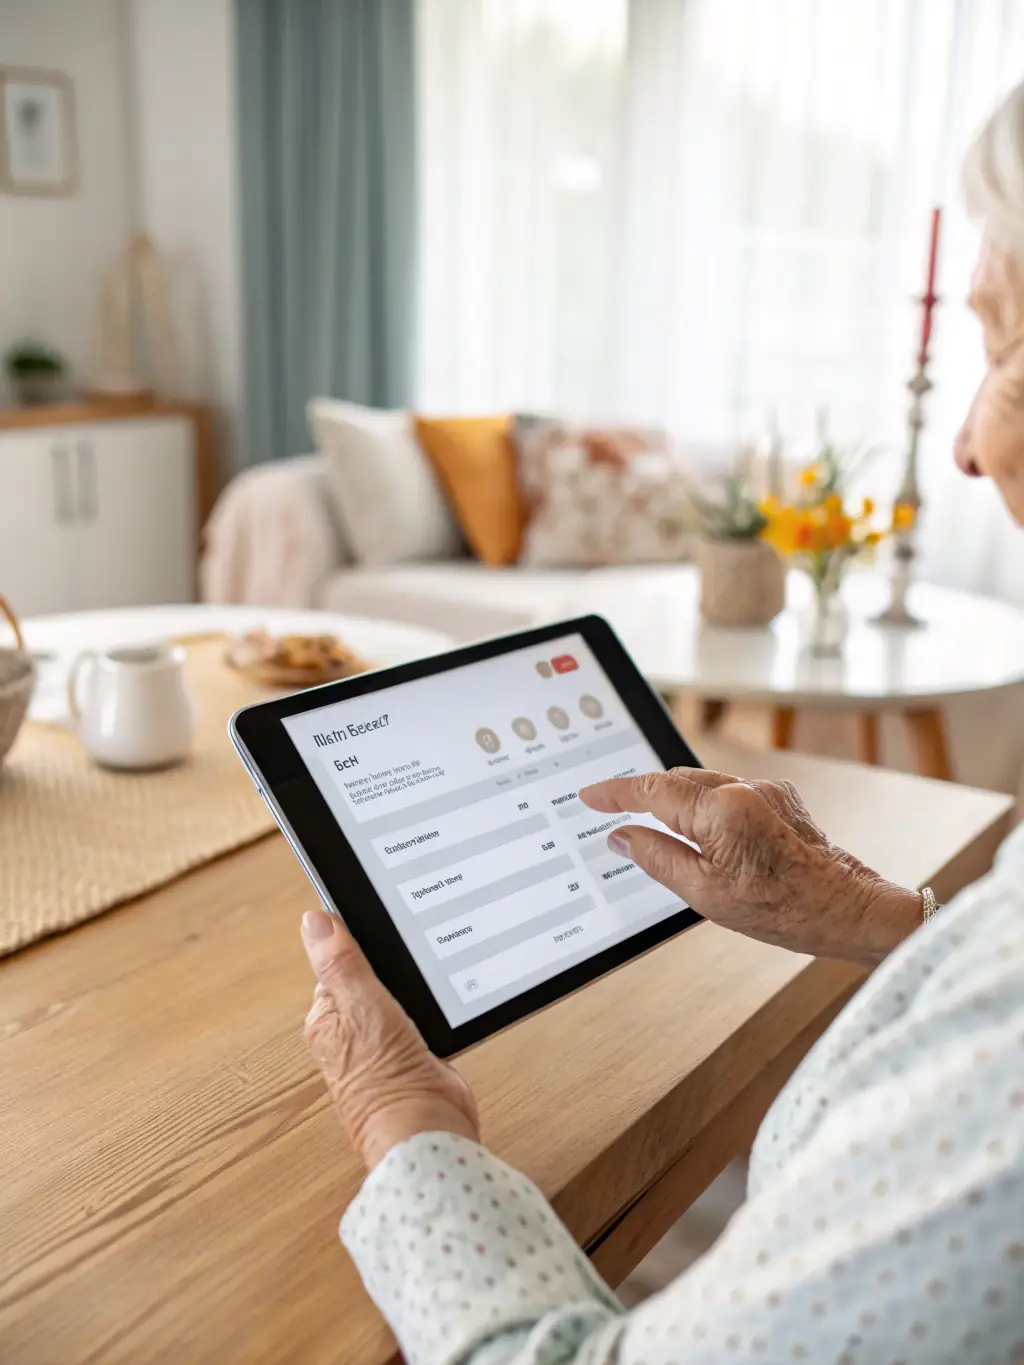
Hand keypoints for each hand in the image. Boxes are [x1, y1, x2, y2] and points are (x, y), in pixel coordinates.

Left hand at [301, 909, 479, 1169]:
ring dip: (413, 987)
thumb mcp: (362, 1007)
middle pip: (371, 977)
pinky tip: (440, 1004)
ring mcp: (384, 1044)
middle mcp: (352, 1032)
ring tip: (425, 978)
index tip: (381, 921)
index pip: (338, 963)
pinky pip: (421, 1015)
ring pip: (398, 995)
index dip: (358, 941)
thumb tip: (314, 921)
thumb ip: (340, 963)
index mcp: (327, 1018)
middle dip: (391, 965)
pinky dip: (430, 1008)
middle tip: (410, 951)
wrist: (428, 1131)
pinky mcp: (416, 1054)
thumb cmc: (386, 1082)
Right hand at [580, 768, 921, 966]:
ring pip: (703, 782)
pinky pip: (729, 789)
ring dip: (674, 796)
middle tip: (612, 805)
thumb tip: (622, 837)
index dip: (615, 792)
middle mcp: (743, 789)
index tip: (590, 794)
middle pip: (676, 779)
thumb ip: (656, 858)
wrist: (846, 909)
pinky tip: (702, 824)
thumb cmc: (784, 910)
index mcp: (721, 811)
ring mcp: (765, 789)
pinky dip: (706, 801)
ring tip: (652, 818)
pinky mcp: (780, 796)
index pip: (652, 791)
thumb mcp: (704, 894)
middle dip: (642, 791)